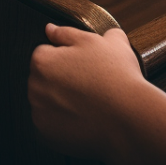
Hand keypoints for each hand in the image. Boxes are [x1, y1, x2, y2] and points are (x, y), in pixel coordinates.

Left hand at [29, 24, 144, 159]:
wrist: (130, 119)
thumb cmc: (117, 76)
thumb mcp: (98, 41)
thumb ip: (68, 32)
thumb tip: (51, 29)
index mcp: (42, 60)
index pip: (46, 54)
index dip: (68, 59)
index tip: (84, 69)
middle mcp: (34, 86)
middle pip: (43, 79)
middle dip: (60, 81)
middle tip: (88, 87)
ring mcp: (39, 112)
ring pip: (46, 102)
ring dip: (60, 103)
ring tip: (88, 105)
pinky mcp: (46, 135)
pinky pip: (50, 126)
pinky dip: (63, 125)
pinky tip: (83, 120)